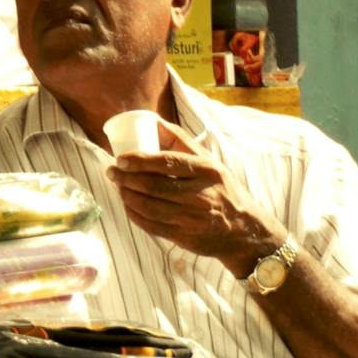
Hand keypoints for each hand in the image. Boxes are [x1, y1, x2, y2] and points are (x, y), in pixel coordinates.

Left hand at [111, 120, 282, 275]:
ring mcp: (192, 219)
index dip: (138, 160)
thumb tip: (152, 120)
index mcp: (206, 171)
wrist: (245, 230)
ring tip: (118, 186)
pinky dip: (134, 215)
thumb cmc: (223, 189)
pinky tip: (127, 205)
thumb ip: (181, 141)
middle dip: (125, 178)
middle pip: (152, 186)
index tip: (120, 159)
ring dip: (126, 196)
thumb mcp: (210, 161)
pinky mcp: (185, 237)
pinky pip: (151, 226)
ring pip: (148, 207)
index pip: (166, 163)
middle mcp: (200, 195)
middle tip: (112, 172)